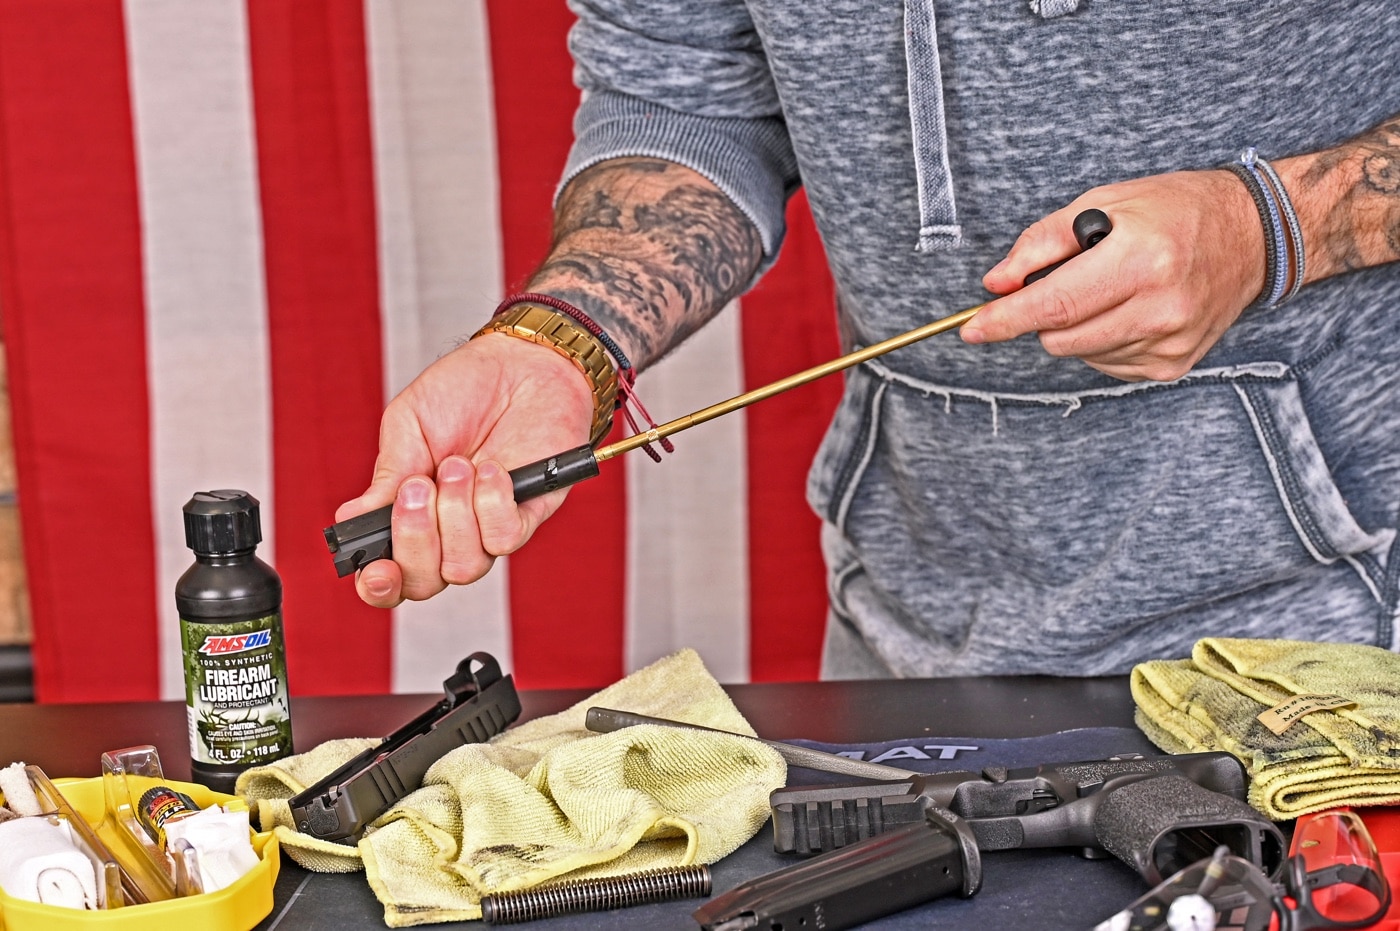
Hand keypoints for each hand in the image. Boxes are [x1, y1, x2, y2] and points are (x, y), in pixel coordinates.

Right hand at [335, 334, 594, 606]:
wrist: (521, 361)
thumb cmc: (464, 390)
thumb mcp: (408, 426)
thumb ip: (386, 476)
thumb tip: (352, 519)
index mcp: (412, 513)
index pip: (392, 573)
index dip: (378, 584)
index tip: (372, 569)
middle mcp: (450, 530)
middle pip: (425, 581)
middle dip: (414, 541)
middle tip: (416, 489)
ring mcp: (489, 527)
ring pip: (464, 567)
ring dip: (454, 515)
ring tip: (457, 465)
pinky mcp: (529, 515)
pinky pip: (504, 539)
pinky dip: (492, 504)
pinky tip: (491, 469)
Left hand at [964, 169, 1265, 381]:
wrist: (1254, 235)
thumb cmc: (1175, 210)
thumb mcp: (1104, 202)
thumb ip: (1042, 244)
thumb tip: (997, 283)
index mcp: (1142, 259)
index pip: (1056, 304)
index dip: (1006, 319)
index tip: (971, 330)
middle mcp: (1160, 307)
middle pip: (1061, 337)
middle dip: (1044, 314)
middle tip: (1071, 278)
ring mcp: (1171, 341)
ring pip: (1079, 353)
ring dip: (1076, 326)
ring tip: (1113, 286)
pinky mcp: (1174, 364)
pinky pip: (1106, 364)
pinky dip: (1102, 339)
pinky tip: (1129, 308)